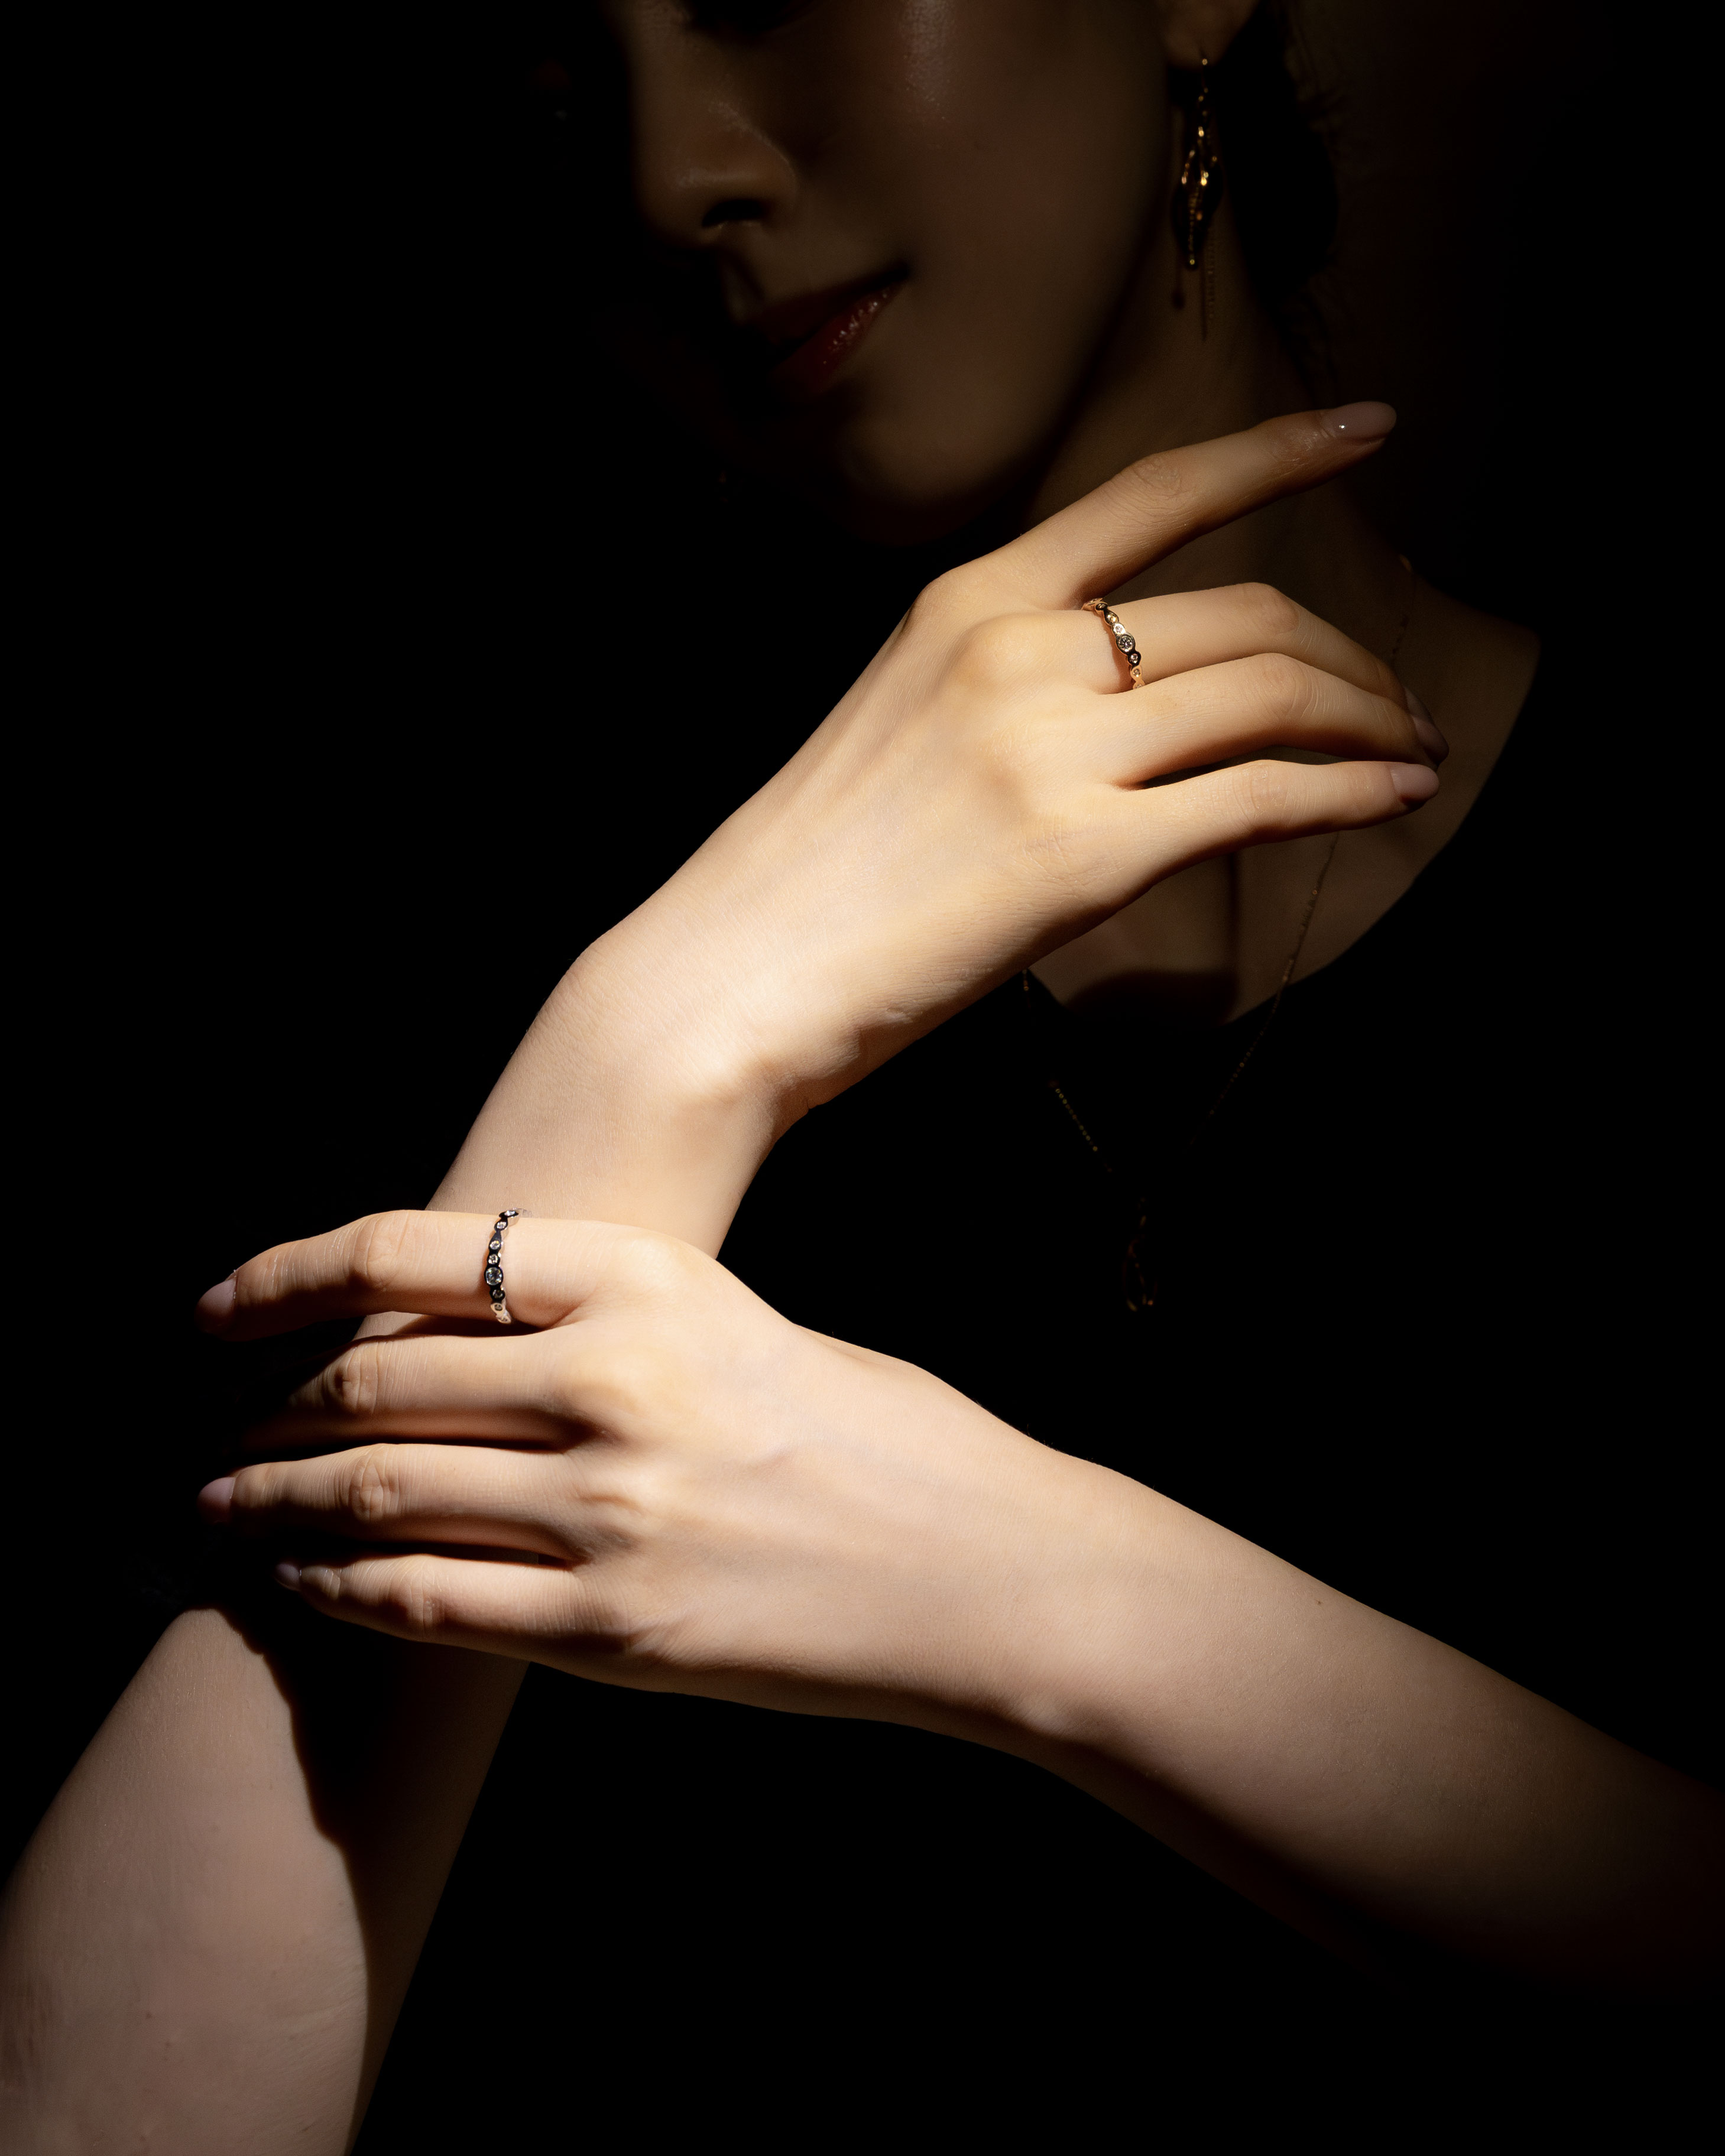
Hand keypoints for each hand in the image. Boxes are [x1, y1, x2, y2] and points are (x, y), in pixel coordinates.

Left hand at [199, 1210, 1125, 1731]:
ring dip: (275, 1503)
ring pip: (377, 1495)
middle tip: (223, 1429)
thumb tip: (450, 1346)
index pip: (411, 1256)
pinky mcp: (615, 1632)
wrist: (984, 1569)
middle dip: (272, 1409)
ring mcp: (610, 1512)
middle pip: (375, 1382)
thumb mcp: (735, 1327)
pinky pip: (429, 1603)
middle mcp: (615, 1382)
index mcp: (650, 1280)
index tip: (219, 1310)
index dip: (288, 1279)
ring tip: (224, 1510)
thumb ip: (601, 1328)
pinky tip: (305, 1583)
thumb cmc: (874, 1437)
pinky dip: (343, 1589)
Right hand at [574, 405, 1439, 1149]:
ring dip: (1369, 720)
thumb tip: (1127, 695)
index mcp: (968, 603)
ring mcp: (1051, 750)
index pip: (1151, 494)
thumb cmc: (809, 871)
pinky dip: (1350, 793)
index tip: (1368, 425)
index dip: (1277, 450)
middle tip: (1397, 703)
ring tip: (1410, 753)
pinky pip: (1262, 798)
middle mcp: (1018, 651)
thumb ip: (1008, 680)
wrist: (729, 975)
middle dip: (1351, 656)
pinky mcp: (1082, 856)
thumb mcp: (899, 720)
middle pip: (1244, 615)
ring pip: (1271, 693)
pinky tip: (1396, 800)